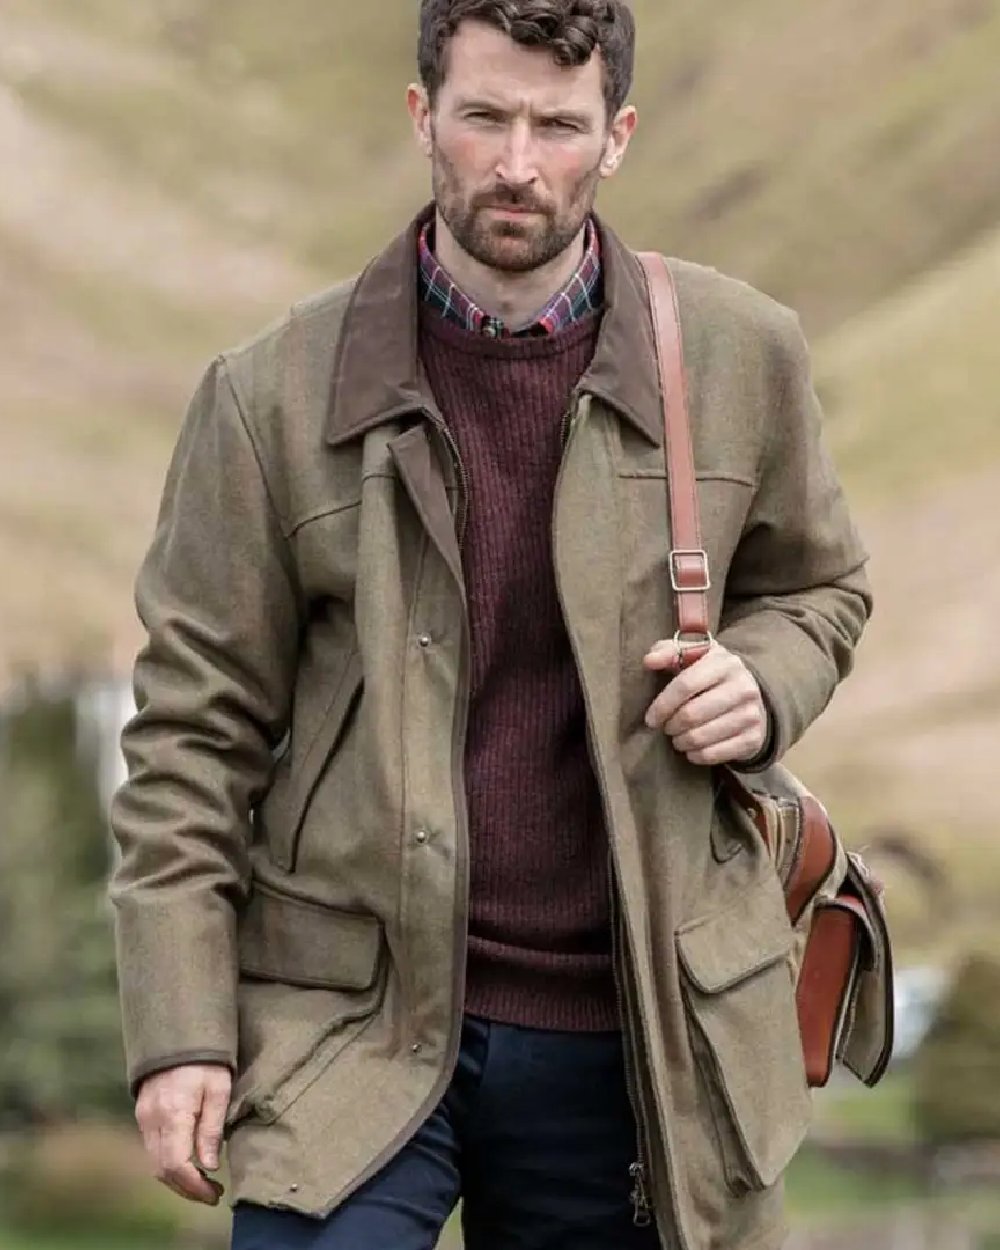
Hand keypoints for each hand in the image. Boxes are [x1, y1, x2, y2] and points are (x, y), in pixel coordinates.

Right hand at [135, 1063, 231, 1204]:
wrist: (178, 1029)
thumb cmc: (206, 1057)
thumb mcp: (219, 1088)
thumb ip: (212, 1127)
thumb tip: (208, 1165)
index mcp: (173, 1113)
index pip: (176, 1165)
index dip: (194, 1186)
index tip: (214, 1194)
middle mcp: (152, 1119)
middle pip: (162, 1170)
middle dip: (187, 1189)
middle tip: (213, 1194)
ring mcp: (144, 1116)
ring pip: (155, 1162)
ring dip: (177, 1179)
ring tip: (204, 1182)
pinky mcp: (143, 1112)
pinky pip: (152, 1147)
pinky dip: (169, 1162)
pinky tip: (189, 1162)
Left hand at [643, 639, 767, 765]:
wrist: (749, 696)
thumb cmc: (709, 674)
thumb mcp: (693, 656)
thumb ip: (668, 651)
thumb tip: (649, 660)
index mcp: (725, 663)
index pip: (685, 685)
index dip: (662, 704)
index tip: (651, 718)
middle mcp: (743, 687)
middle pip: (691, 714)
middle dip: (670, 725)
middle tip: (666, 728)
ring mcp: (751, 714)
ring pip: (700, 737)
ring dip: (680, 742)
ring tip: (677, 738)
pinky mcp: (753, 739)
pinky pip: (713, 754)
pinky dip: (696, 755)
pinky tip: (692, 749)